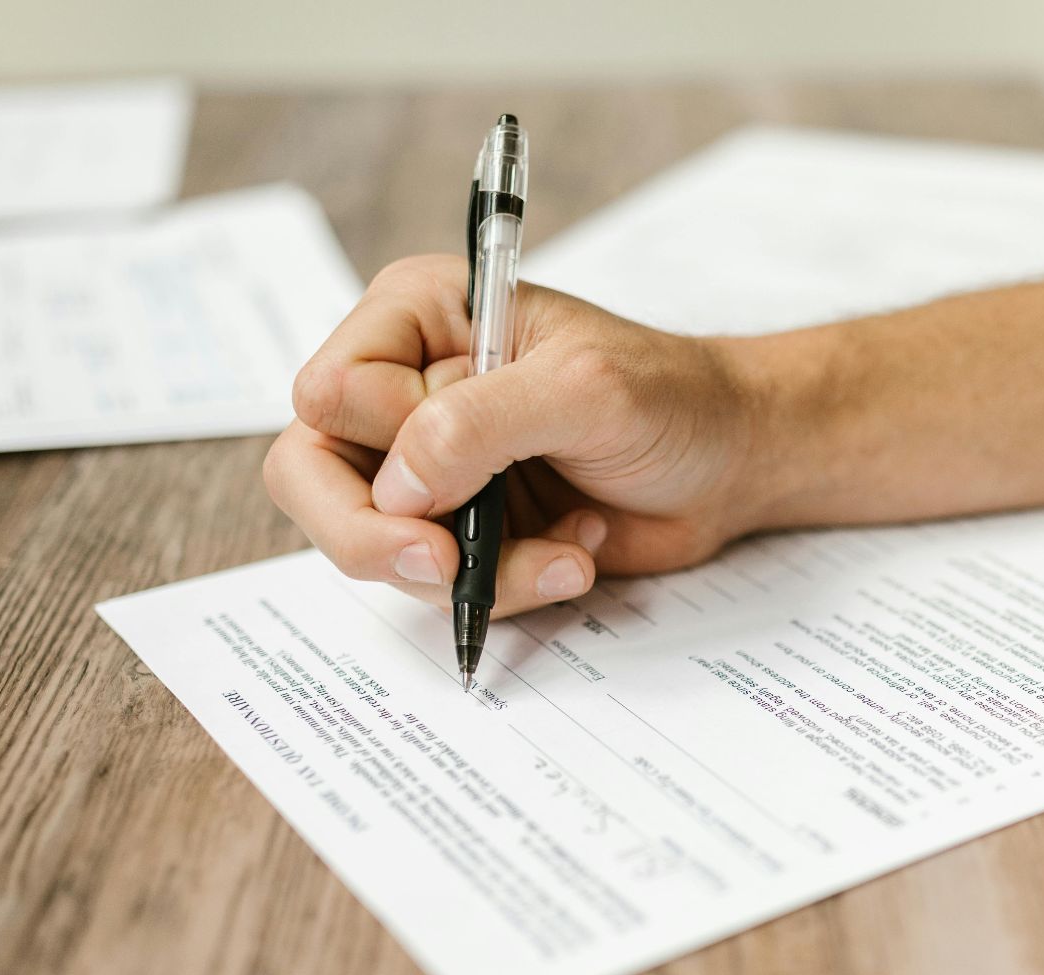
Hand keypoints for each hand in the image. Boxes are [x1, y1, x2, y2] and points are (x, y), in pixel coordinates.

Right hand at [265, 255, 770, 614]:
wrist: (731, 461)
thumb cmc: (669, 396)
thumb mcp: (583, 389)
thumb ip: (478, 424)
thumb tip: (395, 488)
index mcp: (416, 318)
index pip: (327, 396)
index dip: (380, 449)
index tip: (452, 480)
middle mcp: (405, 388)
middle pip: (312, 478)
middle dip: (380, 540)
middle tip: (445, 567)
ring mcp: (430, 465)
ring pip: (376, 545)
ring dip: (475, 571)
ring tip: (567, 548)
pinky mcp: (463, 527)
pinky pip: (438, 585)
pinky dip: (508, 588)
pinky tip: (576, 553)